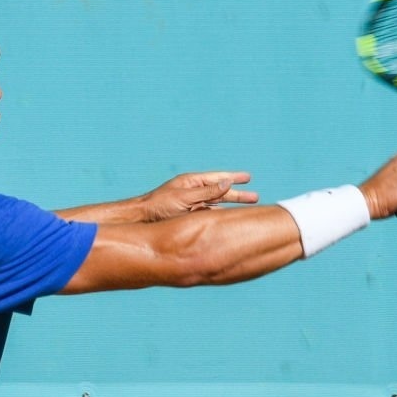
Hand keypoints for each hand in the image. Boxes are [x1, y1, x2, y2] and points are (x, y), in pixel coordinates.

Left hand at [137, 171, 258, 220]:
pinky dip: (221, 215)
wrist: (142, 219)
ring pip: (217, 204)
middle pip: (221, 192)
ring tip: (248, 207)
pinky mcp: (189, 216)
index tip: (248, 177)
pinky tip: (231, 219)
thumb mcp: (184, 198)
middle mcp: (194, 192)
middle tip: (255, 197)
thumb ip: (207, 192)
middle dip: (238, 194)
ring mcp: (192, 204)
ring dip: (232, 206)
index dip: (234, 178)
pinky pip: (209, 214)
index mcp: (192, 182)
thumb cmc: (159, 206)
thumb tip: (227, 182)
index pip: (218, 179)